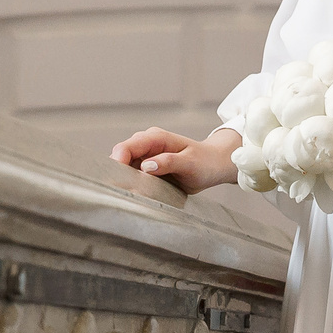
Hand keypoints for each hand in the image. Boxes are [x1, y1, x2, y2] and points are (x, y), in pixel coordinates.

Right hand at [112, 127, 238, 192]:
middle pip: (121, 158)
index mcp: (155, 138)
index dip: (117, 163)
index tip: (118, 181)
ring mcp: (145, 155)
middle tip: (124, 192)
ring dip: (125, 180)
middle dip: (119, 174)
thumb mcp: (190, 163)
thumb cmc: (205, 162)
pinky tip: (138, 193)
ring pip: (124, 168)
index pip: (126, 147)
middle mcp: (147, 144)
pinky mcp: (147, 166)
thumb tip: (145, 166)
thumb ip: (168, 162)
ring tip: (131, 195)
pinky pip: (133, 174)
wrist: (214, 164)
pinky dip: (132, 183)